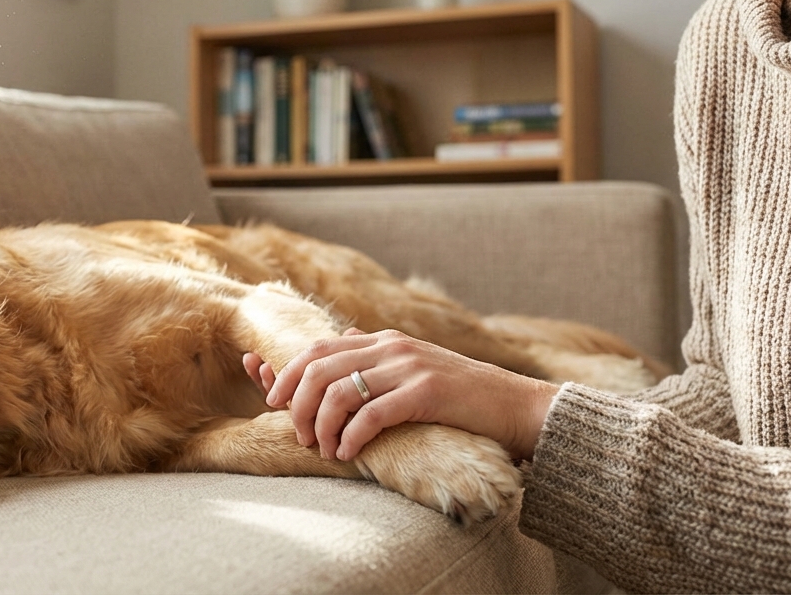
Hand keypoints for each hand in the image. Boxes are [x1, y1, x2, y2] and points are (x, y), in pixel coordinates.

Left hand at [247, 329, 557, 461]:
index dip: (287, 372)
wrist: (517, 406)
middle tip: (300, 435)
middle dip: (298, 403)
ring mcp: (408, 367)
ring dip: (321, 425)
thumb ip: (379, 356)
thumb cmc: (464, 397)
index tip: (273, 399)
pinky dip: (351, 437)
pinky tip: (348, 453)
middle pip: (318, 368)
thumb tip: (346, 337)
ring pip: (338, 391)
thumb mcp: (416, 366)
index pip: (318, 348)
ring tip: (324, 449)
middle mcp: (391, 348)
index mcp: (384, 341)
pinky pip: (370, 414)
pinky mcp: (424, 392)